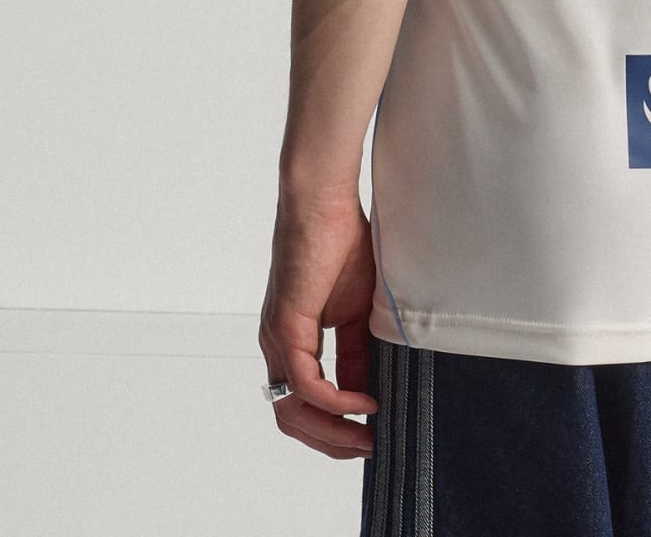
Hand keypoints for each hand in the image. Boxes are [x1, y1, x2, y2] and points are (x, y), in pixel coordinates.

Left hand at [259, 191, 380, 457]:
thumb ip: (357, 350)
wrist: (323, 201)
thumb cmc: (341, 242)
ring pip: (292, 410)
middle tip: (368, 450)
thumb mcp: (358, 308)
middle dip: (331, 443)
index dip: (337, 427)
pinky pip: (305, 384)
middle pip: (292, 419)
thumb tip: (368, 391)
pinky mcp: (285, 327)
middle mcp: (278, 346)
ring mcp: (277, 339)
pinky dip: (335, 401)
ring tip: (367, 437)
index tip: (372, 436)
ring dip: (330, 432)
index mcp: (293, 341)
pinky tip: (364, 402)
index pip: (305, 403)